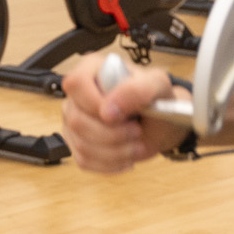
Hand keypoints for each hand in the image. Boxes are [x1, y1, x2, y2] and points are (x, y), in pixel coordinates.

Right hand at [59, 53, 189, 172]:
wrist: (159, 123)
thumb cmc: (156, 98)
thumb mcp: (157, 86)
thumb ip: (136, 90)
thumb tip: (107, 110)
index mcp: (92, 70)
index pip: (76, 84)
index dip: (94, 103)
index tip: (121, 116)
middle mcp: (78, 96)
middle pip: (76, 120)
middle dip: (112, 134)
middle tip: (137, 131)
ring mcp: (74, 121)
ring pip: (81, 145)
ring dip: (116, 152)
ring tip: (136, 145)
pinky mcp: (77, 144)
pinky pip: (85, 161)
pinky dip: (111, 163)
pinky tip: (126, 156)